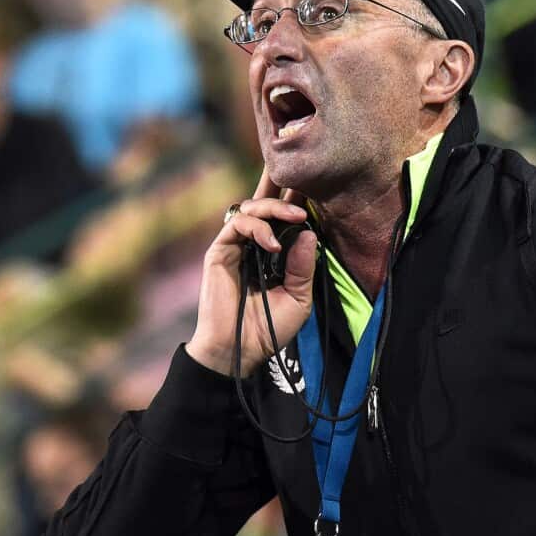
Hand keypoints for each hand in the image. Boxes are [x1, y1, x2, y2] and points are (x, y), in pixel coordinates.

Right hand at [186, 170, 316, 375]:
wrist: (240, 350)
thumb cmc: (270, 329)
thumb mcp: (299, 298)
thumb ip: (304, 267)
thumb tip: (308, 233)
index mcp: (273, 253)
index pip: (283, 219)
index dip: (294, 200)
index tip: (315, 185)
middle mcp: (253, 245)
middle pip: (264, 203)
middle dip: (280, 187)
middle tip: (303, 185)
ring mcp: (235, 246)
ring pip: (251, 208)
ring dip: (274, 208)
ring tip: (295, 218)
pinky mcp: (220, 251)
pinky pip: (237, 225)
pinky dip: (257, 228)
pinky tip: (273, 245)